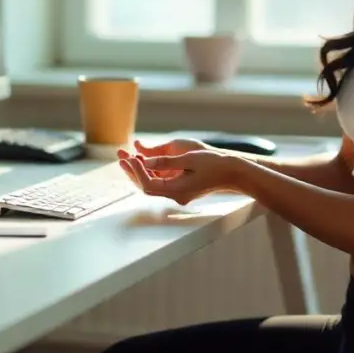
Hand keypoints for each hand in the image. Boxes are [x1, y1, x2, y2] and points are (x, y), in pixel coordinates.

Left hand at [118, 149, 243, 205]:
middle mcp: (176, 196)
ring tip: (127, 157)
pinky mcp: (181, 189)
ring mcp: (178, 194)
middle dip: (133, 172)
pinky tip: (144, 160)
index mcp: (178, 190)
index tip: (131, 157)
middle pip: (147, 187)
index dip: (137, 171)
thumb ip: (165, 161)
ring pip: (152, 184)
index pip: (149, 184)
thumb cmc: (214, 164)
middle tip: (121, 157)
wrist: (232, 173)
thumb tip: (144, 160)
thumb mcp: (189, 158)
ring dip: (140, 171)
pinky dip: (151, 172)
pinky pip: (160, 182)